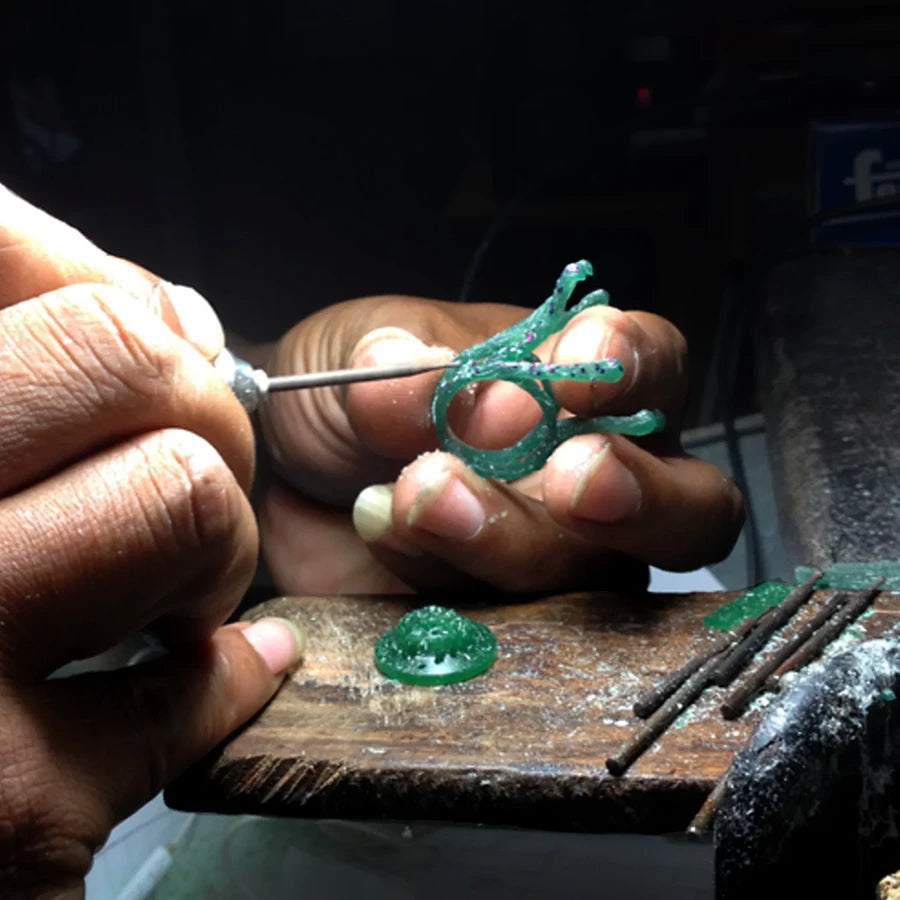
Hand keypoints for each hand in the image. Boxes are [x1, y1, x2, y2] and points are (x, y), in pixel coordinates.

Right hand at [0, 186, 303, 896]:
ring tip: (178, 588)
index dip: (110, 288)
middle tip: (187, 469)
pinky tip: (214, 674)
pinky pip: (189, 690)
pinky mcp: (5, 808)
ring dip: (216, 540)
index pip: (6, 251)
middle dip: (196, 407)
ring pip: (181, 492)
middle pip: (125, 358)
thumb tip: (165, 316)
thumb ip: (20, 377)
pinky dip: (224, 680)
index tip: (155, 339)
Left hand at [258, 293, 743, 593]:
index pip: (653, 366)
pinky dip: (448, 577)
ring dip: (515, 537)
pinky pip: (511, 628)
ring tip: (420, 493)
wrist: (275, 474)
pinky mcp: (500, 623)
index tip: (570, 370)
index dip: (633, 368)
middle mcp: (591, 476)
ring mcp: (554, 560)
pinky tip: (384, 530)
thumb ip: (406, 361)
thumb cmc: (341, 393)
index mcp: (577, 382)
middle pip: (690, 505)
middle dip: (641, 494)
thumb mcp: (358, 351)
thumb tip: (466, 390)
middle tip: (569, 478)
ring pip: (598, 576)